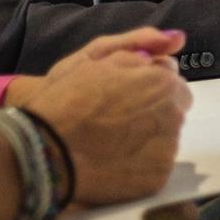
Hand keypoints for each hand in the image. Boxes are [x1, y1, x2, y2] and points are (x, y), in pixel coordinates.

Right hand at [26, 29, 193, 203]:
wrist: (45, 150)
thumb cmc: (67, 101)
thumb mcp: (97, 59)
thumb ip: (139, 48)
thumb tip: (173, 41)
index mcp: (163, 82)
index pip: (173, 84)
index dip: (149, 89)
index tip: (125, 98)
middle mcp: (173, 115)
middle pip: (174, 111)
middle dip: (154, 112)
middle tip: (117, 121)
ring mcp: (168, 149)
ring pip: (166, 139)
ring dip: (148, 138)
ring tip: (112, 142)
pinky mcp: (158, 178)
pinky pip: (156, 167)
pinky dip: (141, 165)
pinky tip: (114, 162)